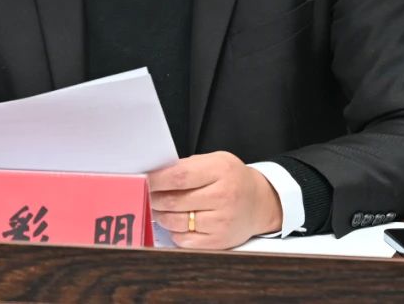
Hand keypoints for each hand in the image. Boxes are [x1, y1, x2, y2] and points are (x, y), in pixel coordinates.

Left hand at [147, 151, 282, 248]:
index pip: (180, 176)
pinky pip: (185, 240)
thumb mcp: (216, 161)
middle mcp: (223, 197)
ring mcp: (221, 221)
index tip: (143, 179)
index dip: (157, 179)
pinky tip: (175, 222)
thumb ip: (188, 166)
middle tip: (146, 194)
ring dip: (161, 214)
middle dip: (154, 197)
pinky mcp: (218, 241)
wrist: (259, 203)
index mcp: (220, 171)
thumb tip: (156, 174)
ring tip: (158, 207)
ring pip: (177, 221)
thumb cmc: (232, 179)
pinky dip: (174, 231)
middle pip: (175, 200)